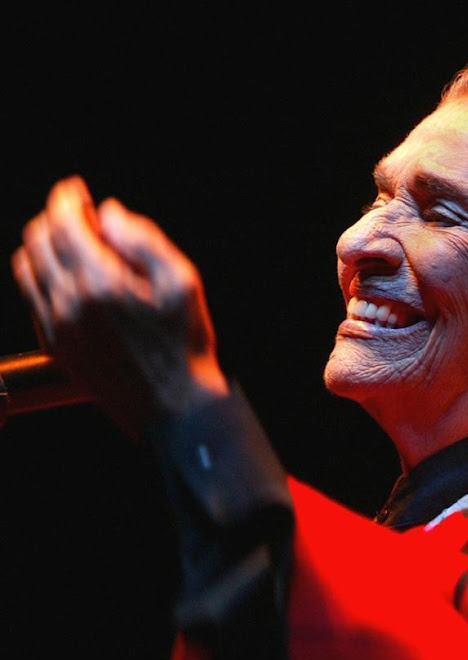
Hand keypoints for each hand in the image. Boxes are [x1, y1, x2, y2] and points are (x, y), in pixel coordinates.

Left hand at [11, 176, 228, 439]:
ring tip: (71, 244)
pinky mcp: (55, 346)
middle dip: (54, 218)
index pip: (63, 222)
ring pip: (26, 267)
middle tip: (78, 214)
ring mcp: (56, 326)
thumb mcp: (182, 282)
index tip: (74, 189)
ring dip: (43, 246)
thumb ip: (144, 239)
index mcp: (100, 281)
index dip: (66, 198)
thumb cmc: (185, 342)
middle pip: (37, 239)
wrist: (174, 405)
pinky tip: (71, 279)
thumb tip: (109, 213)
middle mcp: (68, 301)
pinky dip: (43, 277)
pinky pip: (32, 298)